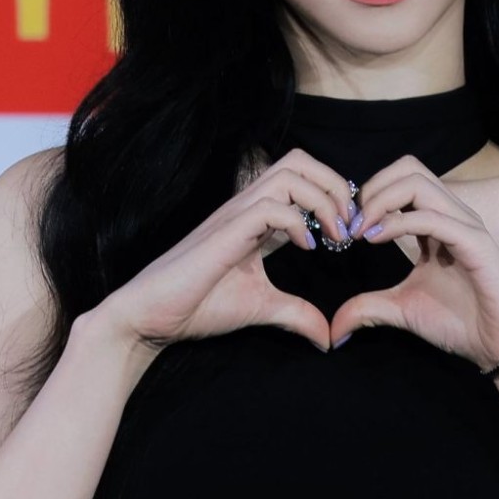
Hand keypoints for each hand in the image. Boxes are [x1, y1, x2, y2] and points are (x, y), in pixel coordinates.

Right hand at [97, 150, 354, 355]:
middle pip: (299, 161)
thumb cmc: (195, 306)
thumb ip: (295, 315)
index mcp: (255, 218)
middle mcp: (245, 207)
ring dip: (323, 199)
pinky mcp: (224, 233)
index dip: (333, 196)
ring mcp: (234, 216)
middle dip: (335, 185)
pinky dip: (298, 221)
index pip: (301, 178)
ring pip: (288, 173)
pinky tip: (307, 248)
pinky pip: (270, 207)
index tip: (349, 233)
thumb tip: (326, 337)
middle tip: (350, 226)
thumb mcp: (260, 308)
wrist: (148, 317)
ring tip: (335, 235)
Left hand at [330, 155, 498, 369]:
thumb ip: (368, 308)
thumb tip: (335, 328)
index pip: (400, 180)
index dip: (368, 196)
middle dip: (372, 188)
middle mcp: (451, 215)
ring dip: (381, 201)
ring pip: (419, 182)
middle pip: (408, 168)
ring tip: (362, 231)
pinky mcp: (476, 244)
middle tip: (352, 224)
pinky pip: (433, 218)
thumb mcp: (402, 310)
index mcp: (435, 222)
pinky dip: (399, 223)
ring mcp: (465, 225)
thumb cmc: (461, 323)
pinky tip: (378, 240)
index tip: (347, 228)